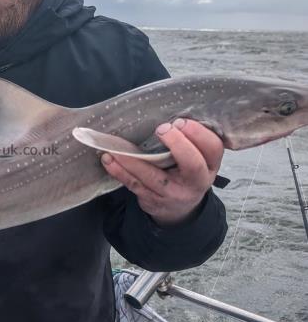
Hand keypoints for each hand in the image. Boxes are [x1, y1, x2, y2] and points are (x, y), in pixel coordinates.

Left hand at [101, 118, 223, 225]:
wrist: (179, 209)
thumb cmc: (186, 172)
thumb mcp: (199, 159)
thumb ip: (191, 140)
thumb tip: (170, 113)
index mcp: (209, 166)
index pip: (213, 148)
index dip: (198, 134)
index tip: (180, 121)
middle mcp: (195, 182)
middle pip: (192, 164)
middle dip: (178, 144)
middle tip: (161, 129)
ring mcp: (173, 194)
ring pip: (153, 176)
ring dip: (133, 160)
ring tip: (117, 146)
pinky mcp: (153, 200)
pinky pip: (134, 185)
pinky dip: (120, 171)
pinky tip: (109, 159)